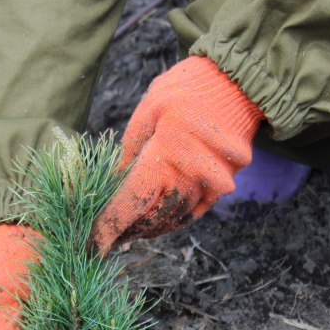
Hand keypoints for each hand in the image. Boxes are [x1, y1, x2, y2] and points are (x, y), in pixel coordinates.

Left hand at [91, 56, 264, 252]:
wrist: (238, 83)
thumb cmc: (186, 90)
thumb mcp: (147, 113)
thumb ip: (129, 153)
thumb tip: (114, 184)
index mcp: (163, 159)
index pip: (129, 206)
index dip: (107, 230)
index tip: (91, 247)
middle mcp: (188, 180)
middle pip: (150, 220)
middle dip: (125, 231)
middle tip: (105, 237)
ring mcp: (209, 187)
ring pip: (171, 220)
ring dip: (148, 228)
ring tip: (129, 230)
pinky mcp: (222, 187)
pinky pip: (192, 214)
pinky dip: (172, 221)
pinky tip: (156, 222)